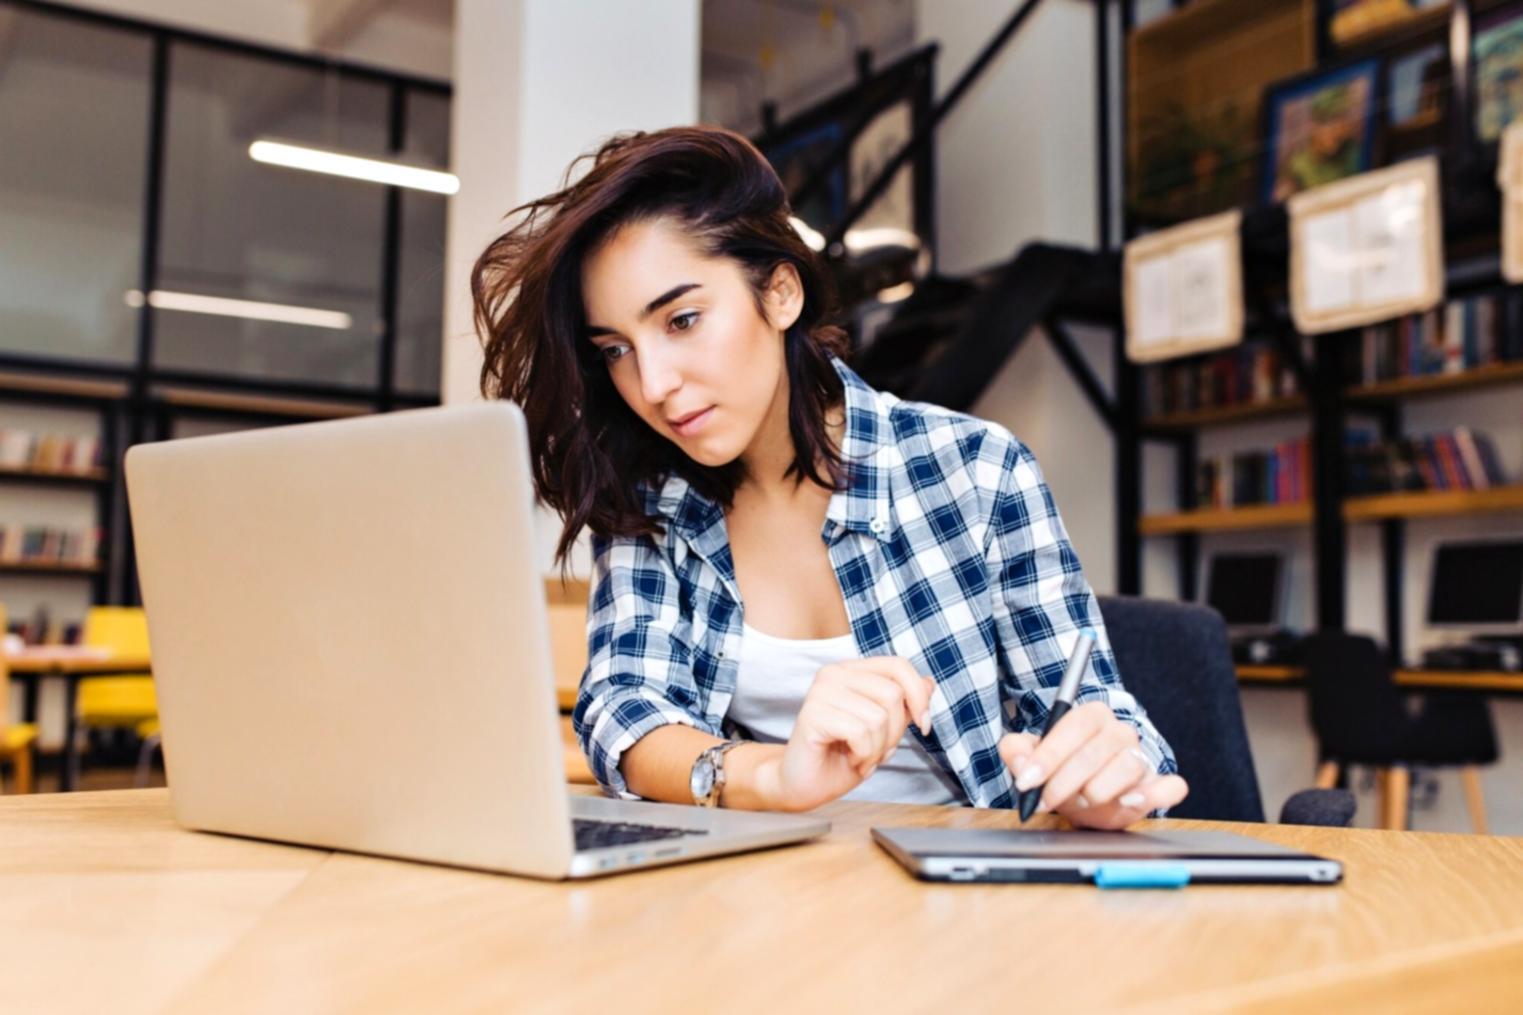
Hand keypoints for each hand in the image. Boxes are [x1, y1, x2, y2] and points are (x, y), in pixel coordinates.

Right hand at [760, 657, 934, 811]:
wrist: (804, 786)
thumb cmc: (841, 757)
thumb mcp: (884, 730)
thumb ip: (903, 705)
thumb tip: (929, 683)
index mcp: (851, 671)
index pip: (898, 665)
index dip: (919, 696)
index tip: (923, 725)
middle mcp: (833, 674)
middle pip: (893, 694)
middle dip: (895, 733)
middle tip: (876, 751)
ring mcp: (821, 691)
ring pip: (879, 717)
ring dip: (878, 749)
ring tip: (861, 757)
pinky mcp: (812, 714)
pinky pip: (860, 732)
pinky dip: (864, 755)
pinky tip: (851, 760)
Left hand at [998, 701, 1187, 829]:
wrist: (1085, 798)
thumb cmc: (1060, 772)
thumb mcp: (1031, 759)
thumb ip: (1018, 753)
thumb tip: (1022, 763)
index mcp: (1091, 717)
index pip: (1074, 726)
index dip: (1049, 755)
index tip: (1028, 781)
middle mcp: (1120, 732)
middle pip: (1095, 751)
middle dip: (1063, 782)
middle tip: (1044, 801)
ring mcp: (1142, 758)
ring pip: (1127, 767)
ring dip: (1097, 791)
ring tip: (1081, 801)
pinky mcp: (1159, 785)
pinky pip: (1171, 786)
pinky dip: (1155, 794)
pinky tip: (1130, 800)